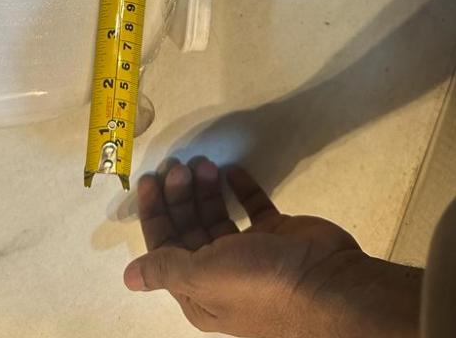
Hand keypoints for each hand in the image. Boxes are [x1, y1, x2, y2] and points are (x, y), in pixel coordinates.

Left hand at [124, 158, 421, 337]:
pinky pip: (252, 207)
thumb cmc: (258, 282)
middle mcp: (221, 273)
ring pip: (218, 216)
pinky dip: (241, 188)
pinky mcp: (277, 234)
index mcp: (198, 292)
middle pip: (190, 229)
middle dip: (181, 196)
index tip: (151, 178)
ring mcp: (251, 253)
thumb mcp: (203, 276)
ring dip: (206, 190)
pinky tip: (233, 170)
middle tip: (181, 165)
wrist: (327, 283)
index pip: (164, 248)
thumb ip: (166, 268)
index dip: (156, 214)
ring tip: (204, 163)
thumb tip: (127, 278)